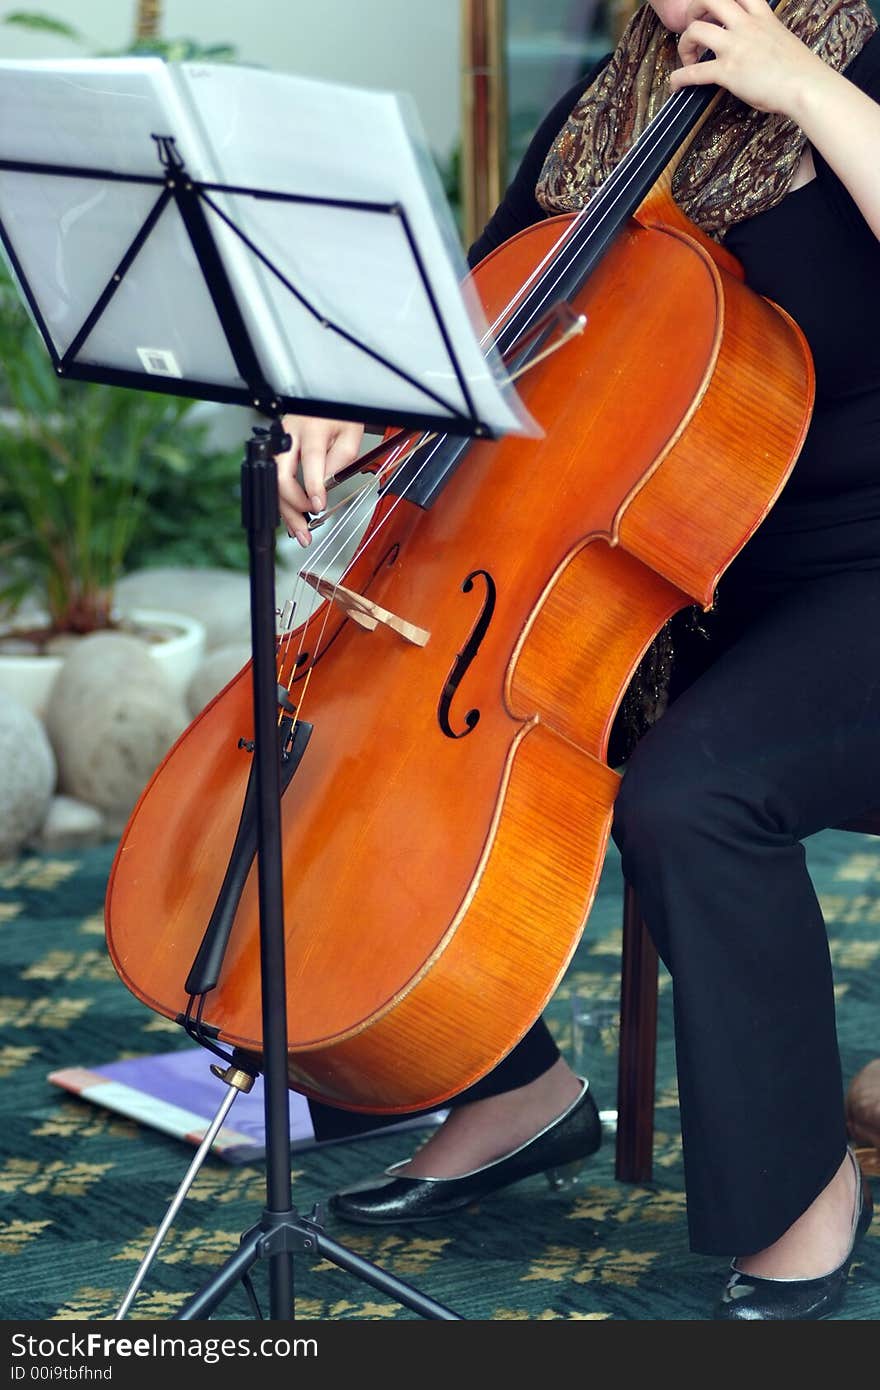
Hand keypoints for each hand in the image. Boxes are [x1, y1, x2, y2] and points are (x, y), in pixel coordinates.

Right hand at [274, 415, 364, 545]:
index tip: (319, 506)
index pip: (311, 461)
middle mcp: (290, 435)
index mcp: (312, 428)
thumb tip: (326, 486)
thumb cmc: (339, 414)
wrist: (325, 398)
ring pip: (274, 483)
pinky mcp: (276, 450)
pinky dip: (283, 502)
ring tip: (300, 531)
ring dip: (286, 510)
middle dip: (293, 506)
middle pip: (282, 476)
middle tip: (306, 526)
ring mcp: (279, 442)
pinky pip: (276, 480)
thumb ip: (340, 460)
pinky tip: (292, 518)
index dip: (313, 487)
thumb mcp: (350, 433)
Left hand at [670, 0, 826, 117]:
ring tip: (687, 57)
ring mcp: (735, 46)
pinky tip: (676, 83)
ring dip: (684, 42)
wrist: (807, 86)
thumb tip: (755, 48)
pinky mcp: (728, 70)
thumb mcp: (783, 39)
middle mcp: (746, 25)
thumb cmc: (800, 70)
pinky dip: (679, 77)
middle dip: (694, 8)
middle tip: (693, 23)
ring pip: (696, 29)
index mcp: (762, 15)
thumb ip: (765, 36)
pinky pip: (693, 71)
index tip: (713, 7)